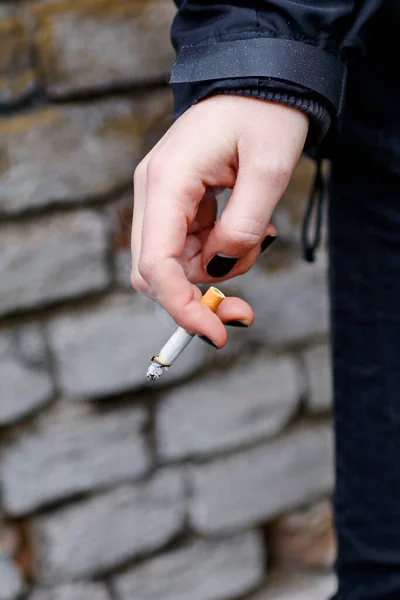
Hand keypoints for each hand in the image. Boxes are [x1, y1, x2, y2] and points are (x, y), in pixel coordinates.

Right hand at [131, 95, 307, 346]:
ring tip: (260, 234)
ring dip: (220, 270)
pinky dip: (221, 252)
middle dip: (198, 298)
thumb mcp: (269, 171)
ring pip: (179, 264)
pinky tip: (249, 226)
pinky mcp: (178, 202)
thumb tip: (218, 273)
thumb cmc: (266, 114)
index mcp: (167, 182)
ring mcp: (163, 197)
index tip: (216, 333)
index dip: (181, 308)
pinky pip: (192, 247)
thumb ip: (241, 230)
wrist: (261, 80)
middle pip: (157, 272)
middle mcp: (154, 192)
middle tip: (244, 312)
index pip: (157, 264)